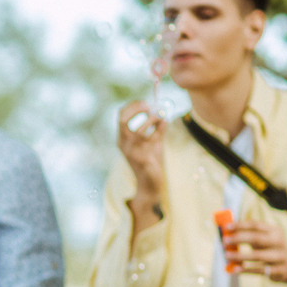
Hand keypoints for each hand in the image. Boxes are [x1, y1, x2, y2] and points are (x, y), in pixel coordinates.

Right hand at [116, 100, 167, 217]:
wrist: (150, 183)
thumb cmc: (150, 160)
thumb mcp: (153, 141)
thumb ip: (157, 127)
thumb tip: (163, 111)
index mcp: (122, 138)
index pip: (121, 115)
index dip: (133, 105)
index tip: (146, 102)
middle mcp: (124, 144)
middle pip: (123, 119)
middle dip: (137, 108)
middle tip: (150, 106)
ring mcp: (132, 152)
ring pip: (139, 129)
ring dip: (152, 119)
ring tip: (162, 116)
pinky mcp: (143, 159)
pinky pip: (152, 139)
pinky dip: (160, 128)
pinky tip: (165, 123)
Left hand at [224, 219, 286, 286]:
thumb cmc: (270, 249)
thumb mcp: (264, 239)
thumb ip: (248, 235)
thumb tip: (226, 232)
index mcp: (274, 231)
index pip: (256, 225)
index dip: (240, 225)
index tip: (226, 227)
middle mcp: (279, 242)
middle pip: (257, 238)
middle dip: (239, 238)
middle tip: (225, 241)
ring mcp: (280, 257)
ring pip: (259, 256)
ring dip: (241, 256)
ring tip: (227, 256)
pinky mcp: (279, 270)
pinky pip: (260, 270)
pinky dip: (246, 269)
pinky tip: (235, 269)